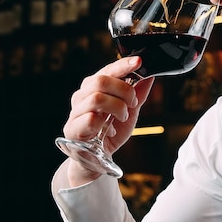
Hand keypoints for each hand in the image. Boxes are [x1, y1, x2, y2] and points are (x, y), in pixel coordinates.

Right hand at [61, 57, 154, 185]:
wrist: (98, 159)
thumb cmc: (111, 131)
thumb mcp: (130, 111)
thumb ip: (138, 94)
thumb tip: (149, 75)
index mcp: (94, 87)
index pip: (108, 70)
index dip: (123, 64)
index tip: (139, 62)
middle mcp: (82, 95)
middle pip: (100, 81)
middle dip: (124, 90)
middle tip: (133, 103)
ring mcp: (76, 111)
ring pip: (96, 98)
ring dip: (117, 107)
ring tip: (123, 117)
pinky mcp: (72, 128)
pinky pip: (90, 118)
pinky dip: (104, 123)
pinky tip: (108, 129)